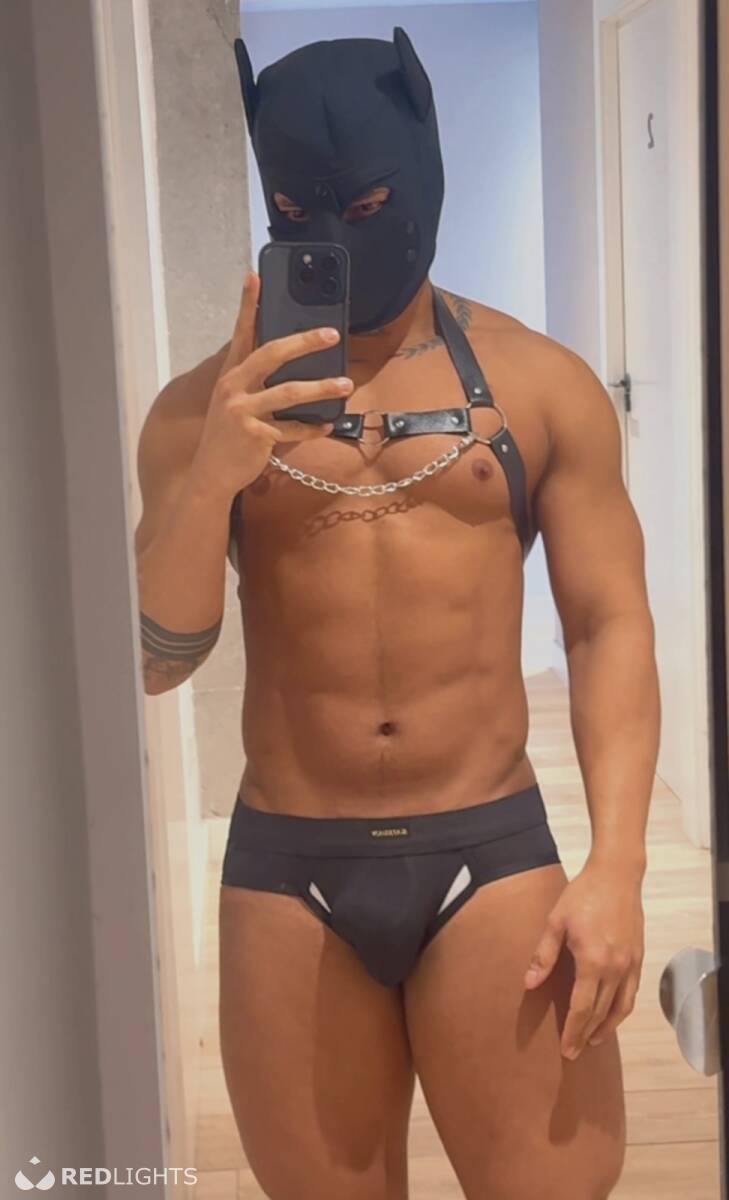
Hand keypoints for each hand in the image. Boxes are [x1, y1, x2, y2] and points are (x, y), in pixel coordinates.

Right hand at [192, 270, 353, 496]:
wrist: (211, 474)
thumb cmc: (229, 435)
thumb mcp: (234, 403)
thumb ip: (255, 382)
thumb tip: (290, 365)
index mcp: (230, 375)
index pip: (240, 333)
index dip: (248, 305)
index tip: (255, 277)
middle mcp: (233, 387)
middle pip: (271, 354)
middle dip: (304, 342)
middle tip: (331, 334)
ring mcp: (243, 411)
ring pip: (289, 393)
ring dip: (322, 388)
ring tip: (346, 385)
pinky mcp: (255, 435)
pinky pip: (292, 429)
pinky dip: (312, 428)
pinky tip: (327, 425)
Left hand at [523, 858, 644, 1058]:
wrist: (617, 875)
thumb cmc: (583, 895)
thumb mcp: (556, 921)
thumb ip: (543, 955)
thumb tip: (529, 984)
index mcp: (593, 961)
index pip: (582, 1008)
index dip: (572, 1031)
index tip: (565, 1050)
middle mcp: (616, 968)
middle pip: (601, 1013)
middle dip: (586, 1035)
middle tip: (574, 1053)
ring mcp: (631, 964)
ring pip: (620, 1008)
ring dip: (607, 1028)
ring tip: (592, 1041)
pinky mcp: (638, 958)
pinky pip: (631, 994)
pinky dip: (621, 1010)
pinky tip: (612, 1015)